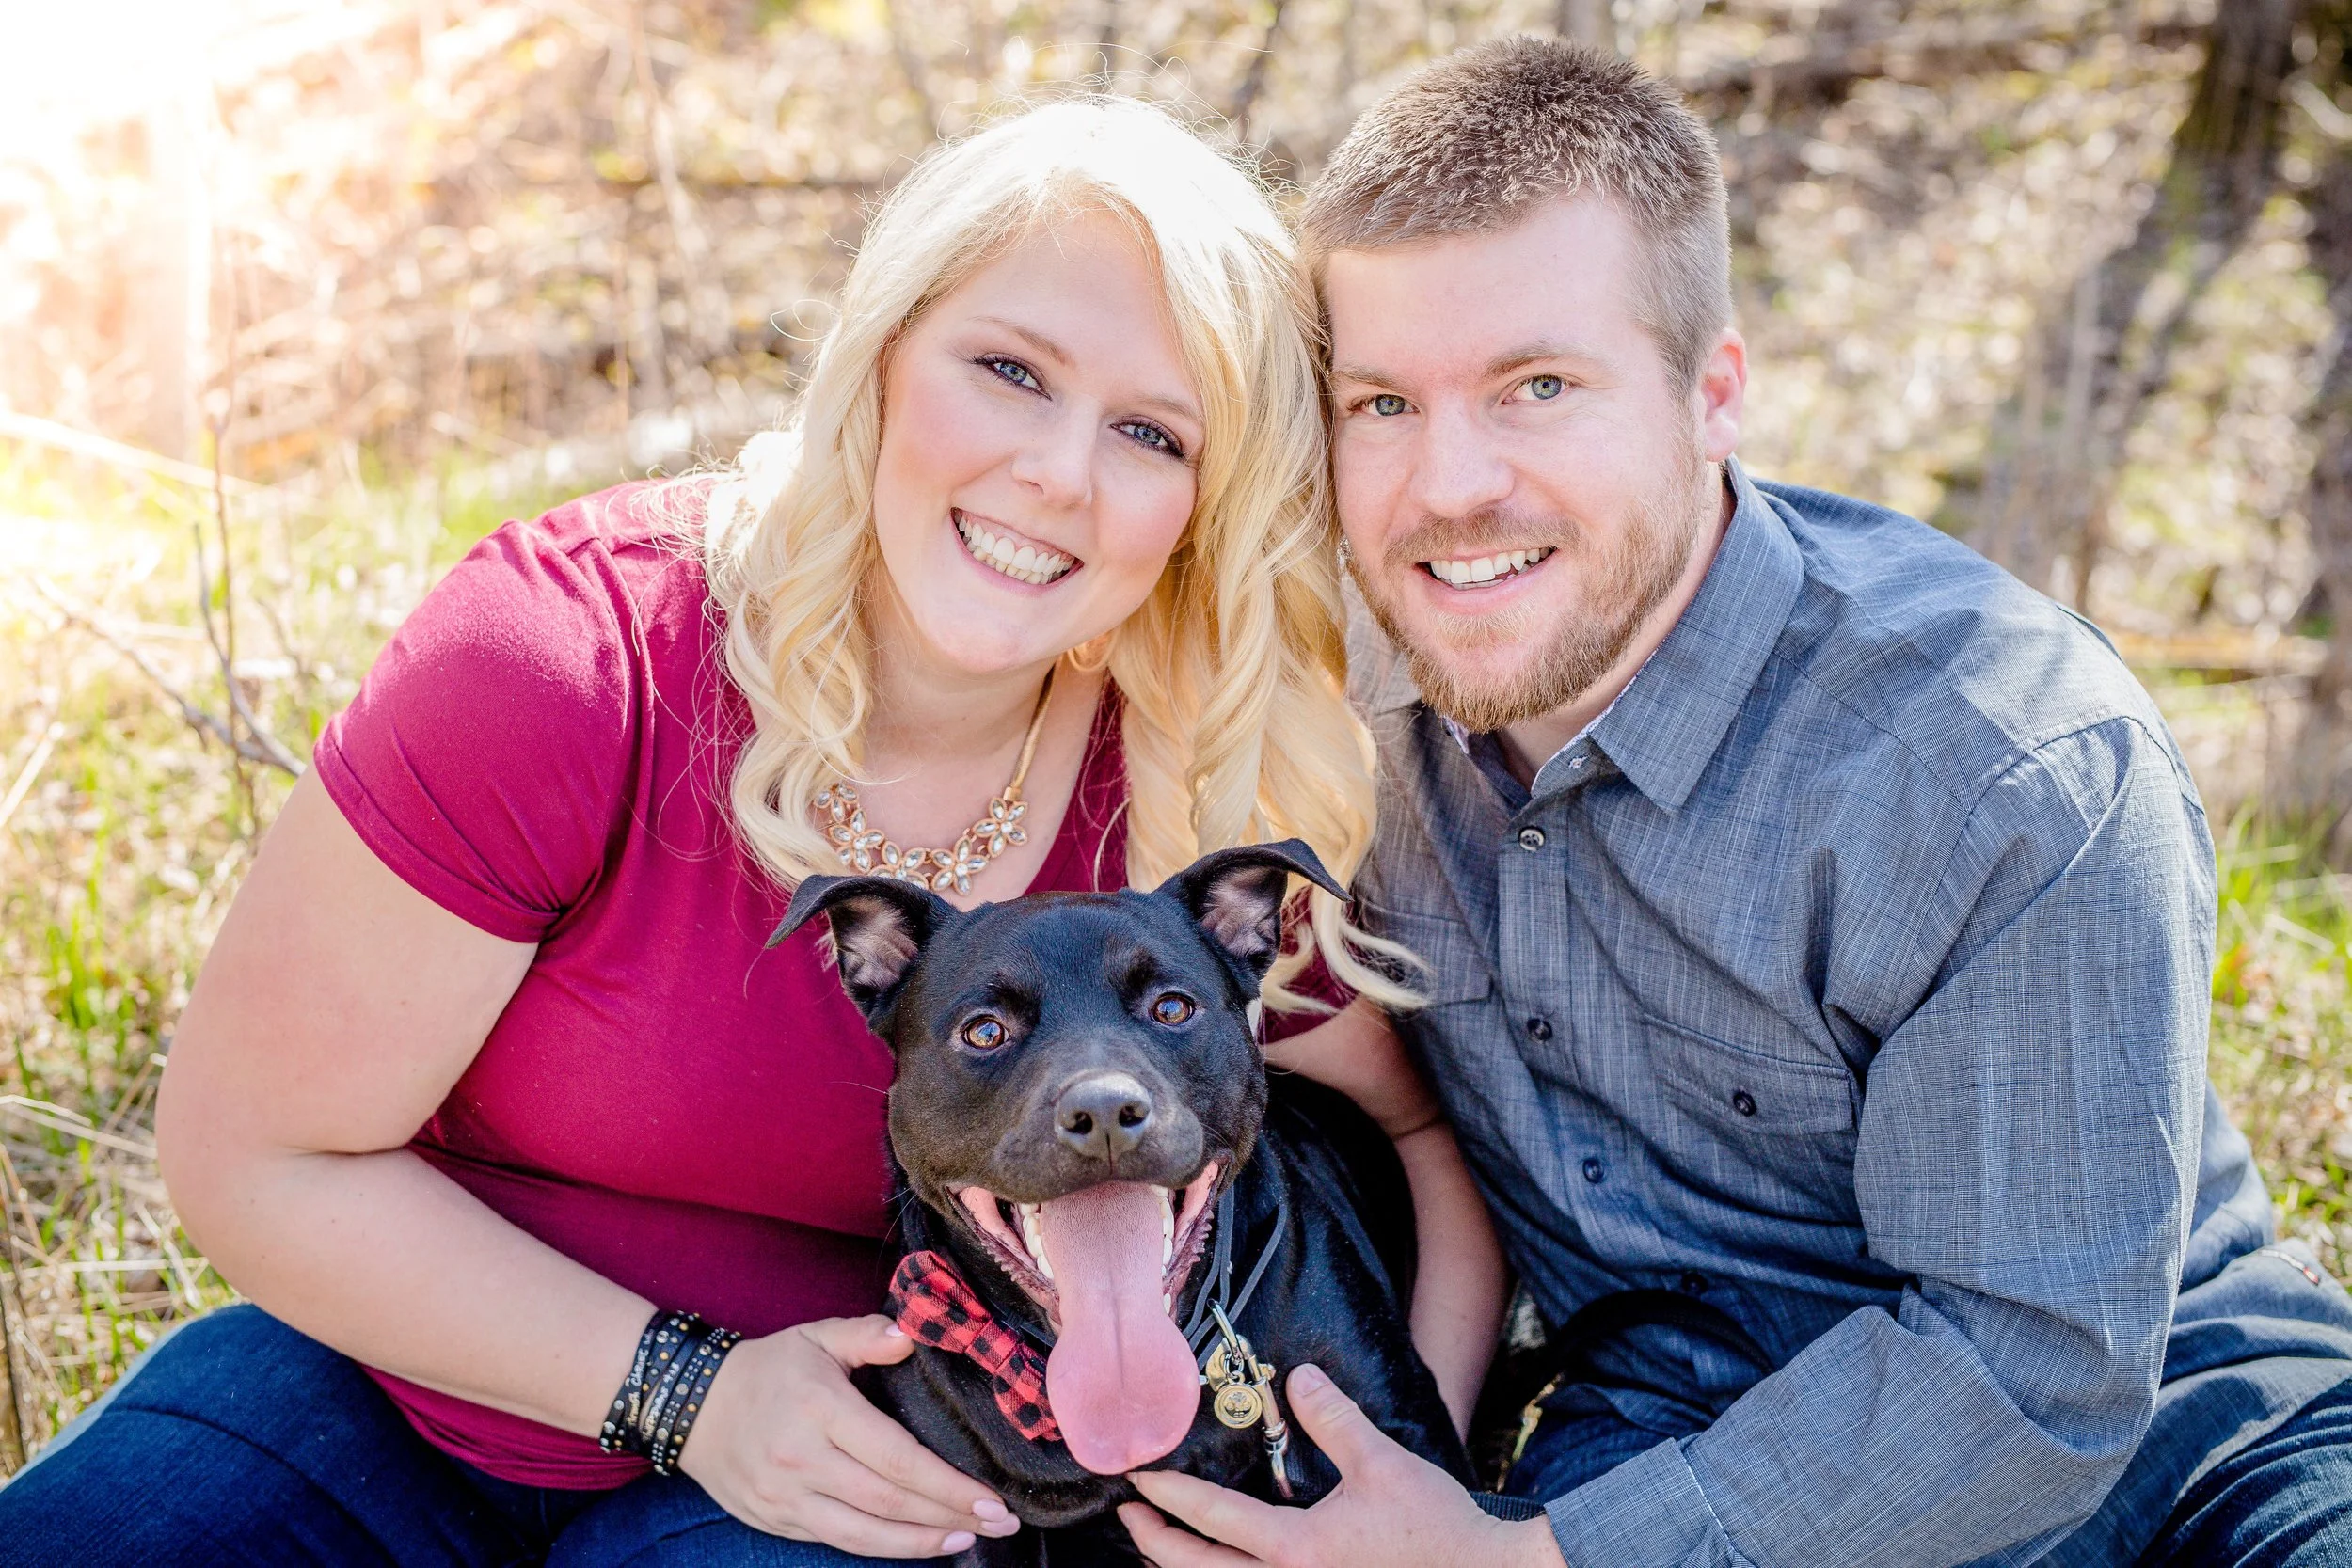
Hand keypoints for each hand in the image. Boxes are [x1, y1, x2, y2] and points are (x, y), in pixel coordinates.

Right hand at [681, 1314, 1020, 1556]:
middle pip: (888, 1501)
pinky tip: (916, 1543)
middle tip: (1001, 1523)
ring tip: (967, 1539)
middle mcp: (803, 1459)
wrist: (692, 1406)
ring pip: (864, 1534)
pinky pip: (836, 1540)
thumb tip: (913, 1336)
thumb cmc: (767, 1368)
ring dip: (921, 1543)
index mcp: (820, 1408)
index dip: (946, 1483)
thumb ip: (867, 1334)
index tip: (990, 1496)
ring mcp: (786, 1497)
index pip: (896, 1456)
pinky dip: (881, 1548)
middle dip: (949, 1516)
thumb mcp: (816, 1336)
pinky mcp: (776, 1520)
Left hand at [1117, 1364, 1561, 1567]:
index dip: (1168, 1498)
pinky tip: (1226, 1560)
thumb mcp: (1381, 1464)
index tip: (1138, 1480)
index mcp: (1298, 1550)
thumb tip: (1299, 1377)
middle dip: (1157, 1543)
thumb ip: (1333, 1420)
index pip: (1212, 1520)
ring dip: (1187, 1567)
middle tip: (1131, 1517)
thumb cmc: (1435, 1529)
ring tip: (1165, 1543)